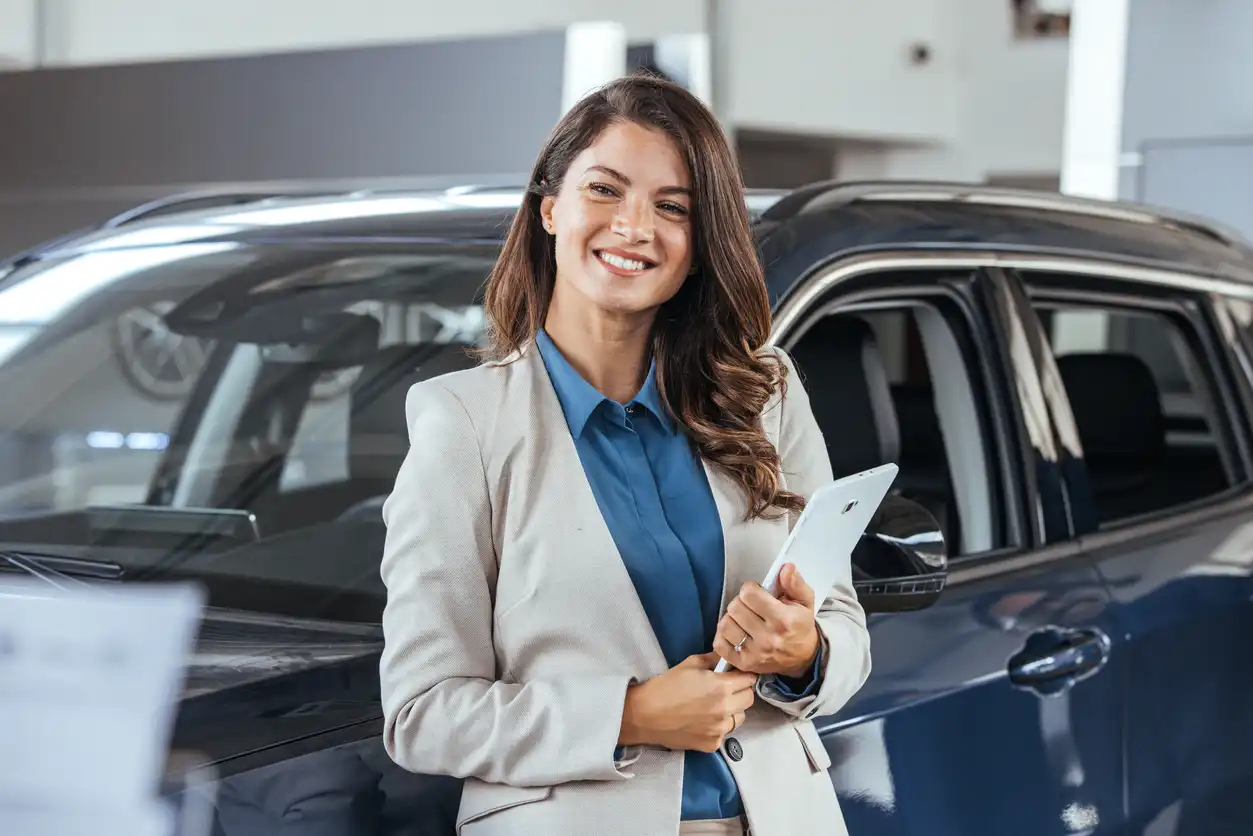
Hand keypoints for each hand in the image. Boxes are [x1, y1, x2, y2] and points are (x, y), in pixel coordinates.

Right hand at [619, 652, 756, 752]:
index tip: (737, 675)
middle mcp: (725, 710)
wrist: (645, 715)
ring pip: (740, 717)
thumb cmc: (666, 686)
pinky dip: (719, 726)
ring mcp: (720, 729)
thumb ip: (713, 659)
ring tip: (714, 706)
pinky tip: (703, 720)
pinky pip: (725, 732)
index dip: (743, 675)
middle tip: (726, 689)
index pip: (749, 679)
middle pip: (749, 699)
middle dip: (741, 691)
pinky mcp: (712, 744)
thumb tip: (728, 657)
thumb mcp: (690, 664)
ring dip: (733, 710)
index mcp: (722, 687)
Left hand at [713, 563, 820, 677]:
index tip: (757, 592)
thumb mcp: (805, 602)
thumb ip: (795, 583)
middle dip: (741, 601)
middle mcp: (768, 638)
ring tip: (743, 618)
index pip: (749, 594)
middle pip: (735, 607)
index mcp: (783, 620)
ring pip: (725, 624)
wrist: (803, 658)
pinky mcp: (744, 664)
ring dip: (732, 617)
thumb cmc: (800, 626)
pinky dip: (723, 635)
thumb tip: (786, 568)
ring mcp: (755, 653)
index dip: (750, 588)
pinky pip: (720, 643)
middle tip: (751, 605)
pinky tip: (736, 631)